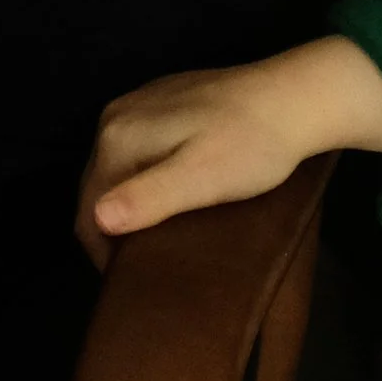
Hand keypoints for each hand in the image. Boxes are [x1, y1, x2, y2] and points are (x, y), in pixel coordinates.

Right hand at [77, 36, 381, 265]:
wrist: (293, 97)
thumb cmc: (250, 147)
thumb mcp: (201, 180)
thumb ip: (147, 197)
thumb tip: (98, 218)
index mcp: (118, 136)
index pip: (88, 208)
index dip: (104, 253)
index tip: (133, 283)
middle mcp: (115, 115)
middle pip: (97, 186)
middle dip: (112, 228)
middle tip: (146, 264)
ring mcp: (137, 103)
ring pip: (116, 169)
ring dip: (128, 205)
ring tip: (157, 237)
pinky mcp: (161, 101)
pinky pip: (136, 150)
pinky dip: (143, 180)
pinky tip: (171, 196)